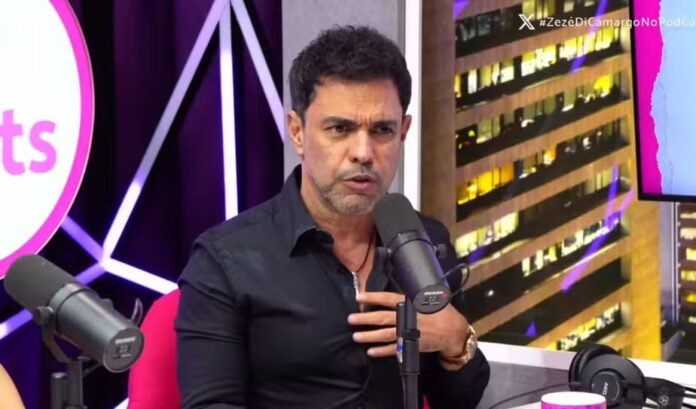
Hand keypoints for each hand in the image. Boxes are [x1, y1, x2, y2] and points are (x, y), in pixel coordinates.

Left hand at [347, 292, 468, 357]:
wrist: (453, 331)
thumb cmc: (438, 312)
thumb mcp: (425, 299)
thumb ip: (408, 298)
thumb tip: (392, 294)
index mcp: (409, 304)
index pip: (387, 298)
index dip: (372, 297)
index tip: (358, 297)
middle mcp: (407, 318)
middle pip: (382, 318)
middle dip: (365, 318)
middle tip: (351, 319)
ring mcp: (409, 333)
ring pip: (385, 334)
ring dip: (369, 335)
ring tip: (356, 336)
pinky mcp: (411, 345)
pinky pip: (394, 349)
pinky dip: (381, 351)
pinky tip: (371, 351)